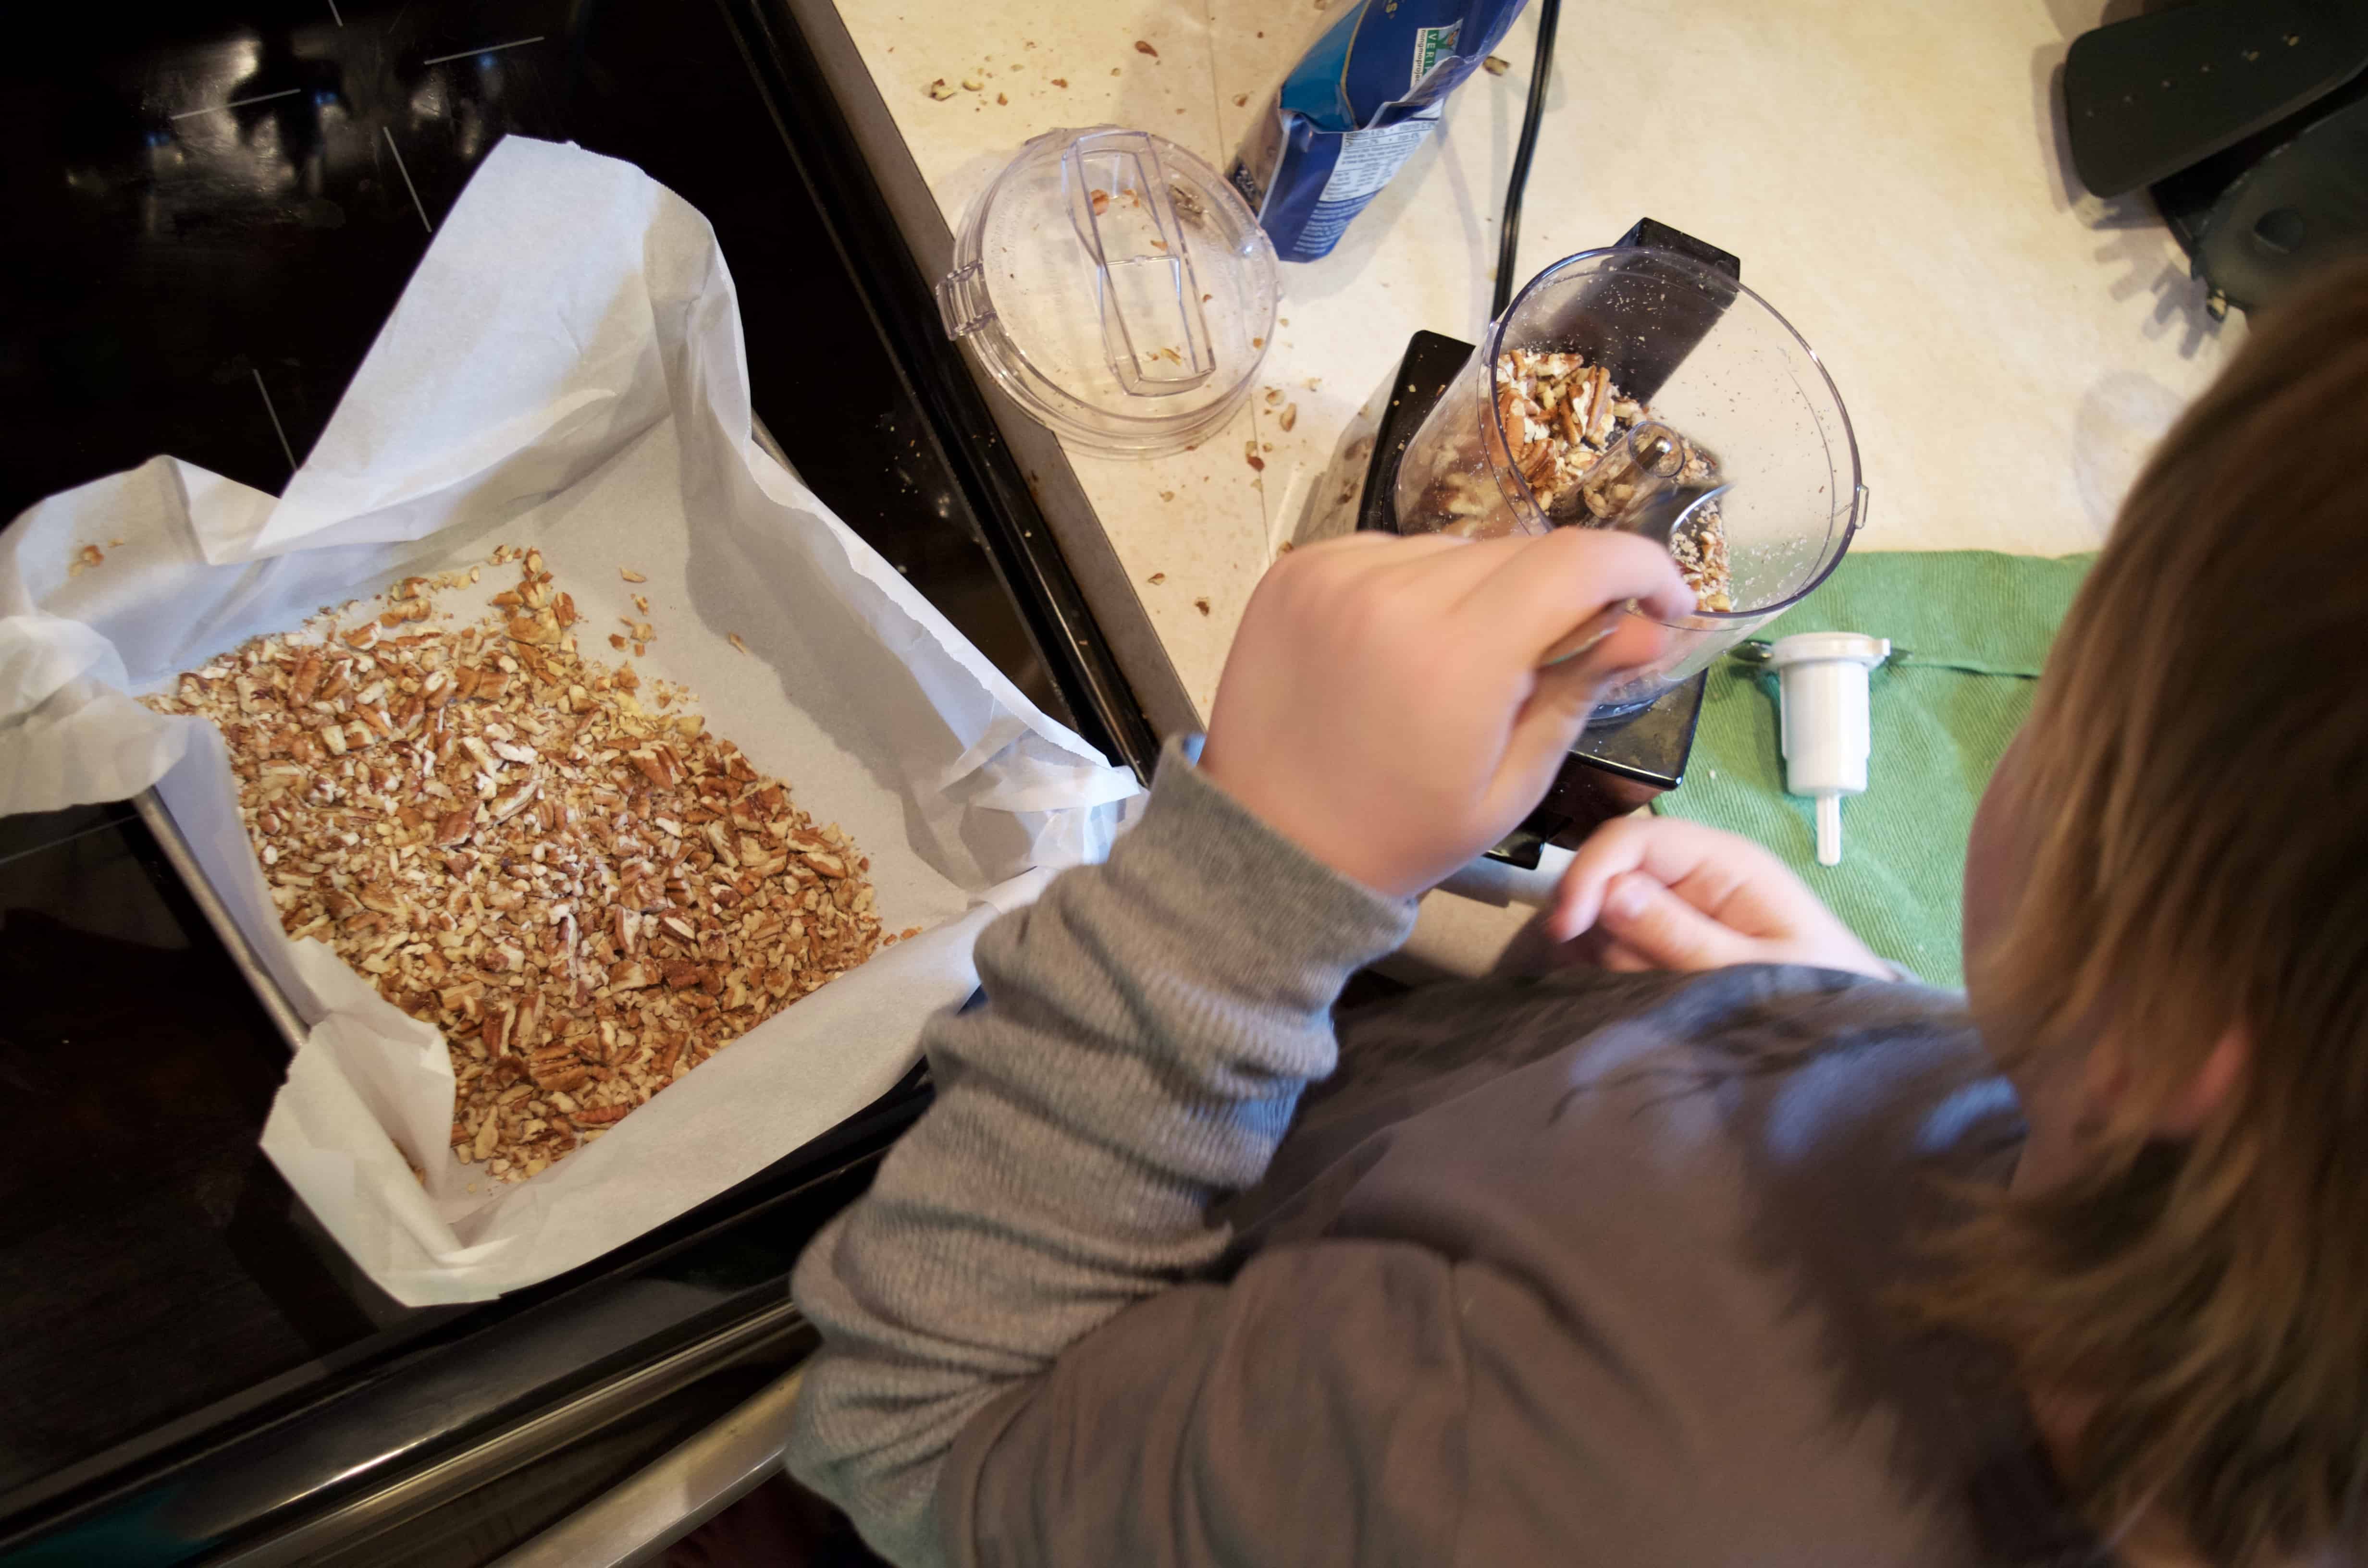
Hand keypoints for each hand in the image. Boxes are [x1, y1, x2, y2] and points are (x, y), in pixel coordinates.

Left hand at [1197, 529, 1691, 898]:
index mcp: (1457, 658)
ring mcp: (1335, 574)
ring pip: (1456, 548)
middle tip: (1562, 649)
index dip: (1641, 568)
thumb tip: (1649, 627)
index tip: (1666, 599)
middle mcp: (1393, 594)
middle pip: (1520, 553)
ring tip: (1467, 661)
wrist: (1269, 847)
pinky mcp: (1297, 570)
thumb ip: (1579, 692)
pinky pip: (1392, 552)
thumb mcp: (1510, 784)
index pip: (1579, 562)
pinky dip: (1419, 586)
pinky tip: (1407, 645)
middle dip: (1561, 592)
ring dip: (1485, 589)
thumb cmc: (1400, 834)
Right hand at [1541, 815, 1891, 977]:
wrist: (1850, 1036)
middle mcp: (1692, 875)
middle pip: (1607, 875)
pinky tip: (1627, 997)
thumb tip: (1611, 892)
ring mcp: (1676, 908)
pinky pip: (1611, 945)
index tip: (1567, 929)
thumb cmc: (1823, 995)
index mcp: (1725, 863)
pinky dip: (1603, 971)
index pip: (1633, 839)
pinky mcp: (1664, 941)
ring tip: (1648, 996)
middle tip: (1616, 979)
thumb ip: (1684, 937)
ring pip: (1602, 916)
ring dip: (1604, 957)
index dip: (1591, 874)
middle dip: (1598, 926)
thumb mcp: (1757, 971)